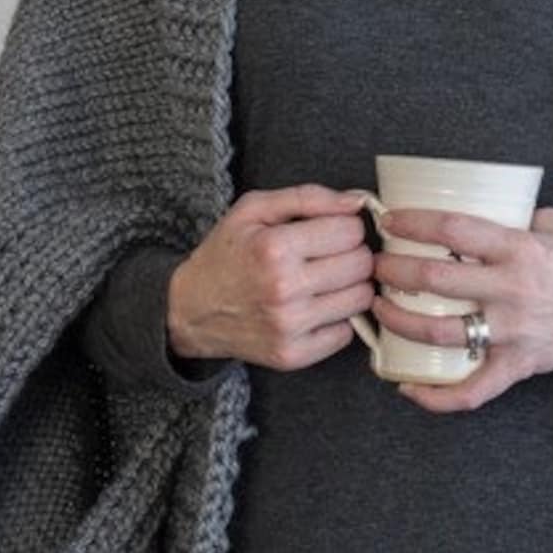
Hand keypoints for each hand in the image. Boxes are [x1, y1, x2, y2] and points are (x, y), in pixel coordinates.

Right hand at [167, 185, 377, 371]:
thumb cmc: (226, 254)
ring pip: (361, 299)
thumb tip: (357, 203)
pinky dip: (337, 319)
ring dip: (349, 286)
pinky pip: (347, 333)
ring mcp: (289, 326)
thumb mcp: (254, 210)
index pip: (350, 231)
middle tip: (327, 256)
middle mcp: (283, 289)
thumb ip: (308, 197)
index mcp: (274, 247)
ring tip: (322, 281)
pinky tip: (314, 308)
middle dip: (351, 254)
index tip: (328, 231)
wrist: (191, 310)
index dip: (344, 226)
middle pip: (361, 265)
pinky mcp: (293, 355)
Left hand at [372, 205, 552, 411]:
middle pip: (435, 279)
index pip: (454, 230)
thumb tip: (485, 209)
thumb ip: (519, 217)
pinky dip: (436, 396)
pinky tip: (407, 387)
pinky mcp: (515, 365)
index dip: (414, 223)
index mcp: (520, 250)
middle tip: (376, 266)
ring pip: (440, 332)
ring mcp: (511, 332)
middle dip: (394, 271)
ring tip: (380, 309)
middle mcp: (511, 291)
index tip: (389, 221)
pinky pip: (471, 391)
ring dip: (400, 321)